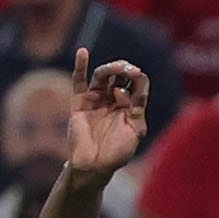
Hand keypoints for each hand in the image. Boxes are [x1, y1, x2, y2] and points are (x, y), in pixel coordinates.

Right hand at [67, 51, 147, 175]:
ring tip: (118, 67)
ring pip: (103, 76)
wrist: (96, 165)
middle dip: (126, 70)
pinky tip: (83, 52)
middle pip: (120, 76)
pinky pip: (79, 80)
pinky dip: (80, 65)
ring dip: (111, 68)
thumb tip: (123, 90)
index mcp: (131, 106)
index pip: (137, 85)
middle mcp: (114, 100)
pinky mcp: (80, 101)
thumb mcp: (135, 131)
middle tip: (130, 70)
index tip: (139, 84)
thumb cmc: (119, 152)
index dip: (139, 81)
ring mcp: (96, 99)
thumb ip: (135, 110)